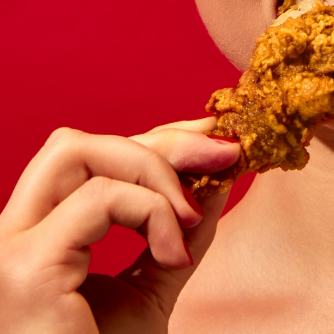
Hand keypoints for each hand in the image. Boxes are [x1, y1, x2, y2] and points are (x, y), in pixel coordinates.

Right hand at [0, 117, 239, 332]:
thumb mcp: (152, 284)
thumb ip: (177, 229)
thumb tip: (219, 175)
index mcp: (35, 237)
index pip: (87, 157)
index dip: (152, 138)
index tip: (211, 137)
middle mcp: (10, 235)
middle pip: (77, 143)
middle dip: (159, 138)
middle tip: (224, 152)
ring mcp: (10, 251)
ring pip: (77, 152)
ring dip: (154, 170)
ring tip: (190, 217)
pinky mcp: (27, 270)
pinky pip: (100, 200)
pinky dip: (150, 212)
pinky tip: (174, 254)